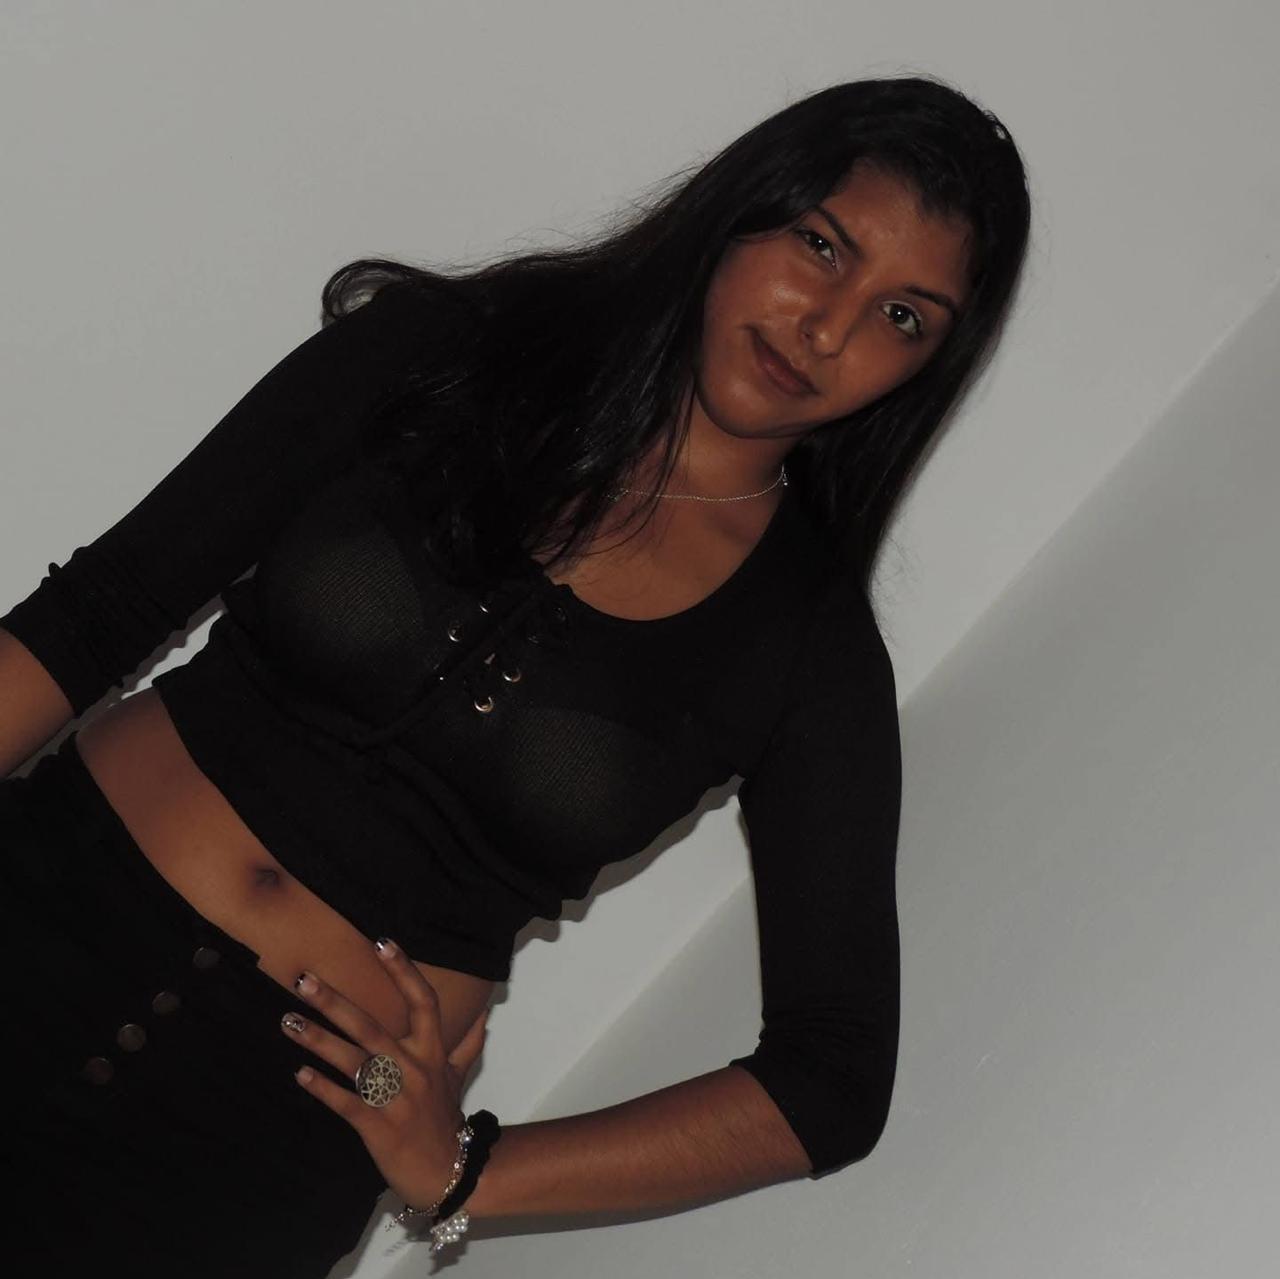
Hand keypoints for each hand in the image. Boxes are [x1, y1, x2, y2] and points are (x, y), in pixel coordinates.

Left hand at [281, 937, 489, 1210]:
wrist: (450, 1172)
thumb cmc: (446, 1120)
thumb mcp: (459, 1078)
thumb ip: (468, 1043)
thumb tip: (483, 1014)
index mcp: (432, 1052)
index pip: (423, 1001)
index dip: (404, 971)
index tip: (382, 941)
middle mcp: (413, 1068)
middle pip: (372, 1026)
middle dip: (336, 1002)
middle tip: (304, 979)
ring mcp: (394, 1097)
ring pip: (353, 1061)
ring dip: (318, 1040)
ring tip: (289, 1020)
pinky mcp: (377, 1125)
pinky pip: (346, 1102)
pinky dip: (323, 1087)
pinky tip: (300, 1073)